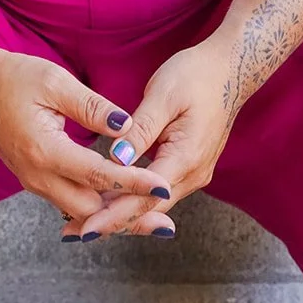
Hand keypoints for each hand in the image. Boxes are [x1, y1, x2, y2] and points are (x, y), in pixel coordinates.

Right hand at [0, 47, 171, 224]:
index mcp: (44, 150)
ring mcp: (33, 181)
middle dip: (128, 216)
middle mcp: (37, 175)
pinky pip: (69, 202)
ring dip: (114, 216)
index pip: (98, 175)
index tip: (164, 188)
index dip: (134, 183)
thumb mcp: (56, 82)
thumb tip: (127, 127)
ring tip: (150, 220)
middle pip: (90, 211)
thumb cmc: (16, 77)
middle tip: (165, 220)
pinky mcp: (34, 178)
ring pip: (80, 212)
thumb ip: (93, 107)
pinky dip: (96, 207)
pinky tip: (119, 204)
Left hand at [59, 38, 234, 241]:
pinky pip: (158, 191)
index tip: (84, 229)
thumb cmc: (195, 75)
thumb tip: (116, 158)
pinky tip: (109, 198)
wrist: (230, 69)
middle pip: (147, 210)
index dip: (112, 216)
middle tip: (72, 233)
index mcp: (186, 158)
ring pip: (153, 204)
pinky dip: (133, 198)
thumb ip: (140, 129)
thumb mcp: (163, 95)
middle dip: (110, 223)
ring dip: (120, 213)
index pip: (144, 198)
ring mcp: (194, 173)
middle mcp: (193, 174)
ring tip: (82, 221)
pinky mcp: (189, 166)